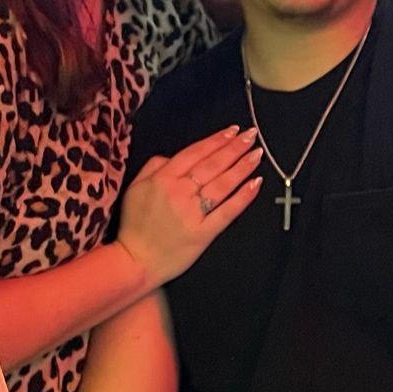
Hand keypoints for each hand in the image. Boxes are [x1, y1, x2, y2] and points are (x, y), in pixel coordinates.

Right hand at [115, 127, 262, 289]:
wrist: (135, 261)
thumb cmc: (135, 224)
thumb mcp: (135, 188)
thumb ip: (153, 166)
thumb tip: (173, 155)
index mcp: (163, 179)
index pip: (195, 152)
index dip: (216, 140)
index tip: (233, 130)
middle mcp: (180, 192)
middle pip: (213, 165)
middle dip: (235, 147)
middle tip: (252, 135)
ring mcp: (193, 213)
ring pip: (222, 184)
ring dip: (242, 167)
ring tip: (257, 154)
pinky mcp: (204, 232)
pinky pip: (227, 211)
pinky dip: (243, 197)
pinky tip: (256, 184)